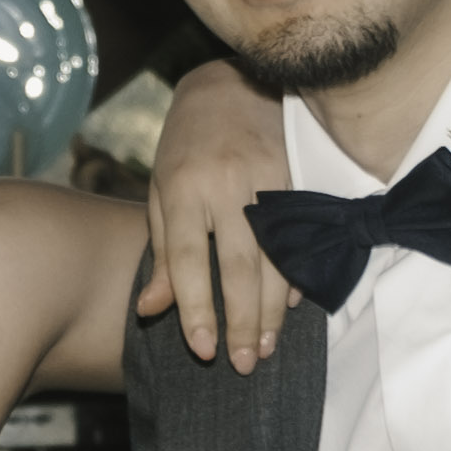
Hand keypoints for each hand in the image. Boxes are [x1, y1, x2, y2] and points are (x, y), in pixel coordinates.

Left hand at [131, 58, 296, 371]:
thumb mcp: (159, 192)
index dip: (196, 309)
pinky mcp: (295, 178)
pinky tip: (290, 308)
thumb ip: (160, 253)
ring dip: (272, 309)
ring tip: (266, 348)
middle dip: (241, 321)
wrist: (229, 87)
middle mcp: (225, 185)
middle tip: (243, 364)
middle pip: (238, 266)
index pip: (188, 261)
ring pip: (275, 258)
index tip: (204, 350)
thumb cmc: (184, 148)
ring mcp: (265, 180)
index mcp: (181, 188)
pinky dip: (294, 276)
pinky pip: (298, 237)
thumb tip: (152, 310)